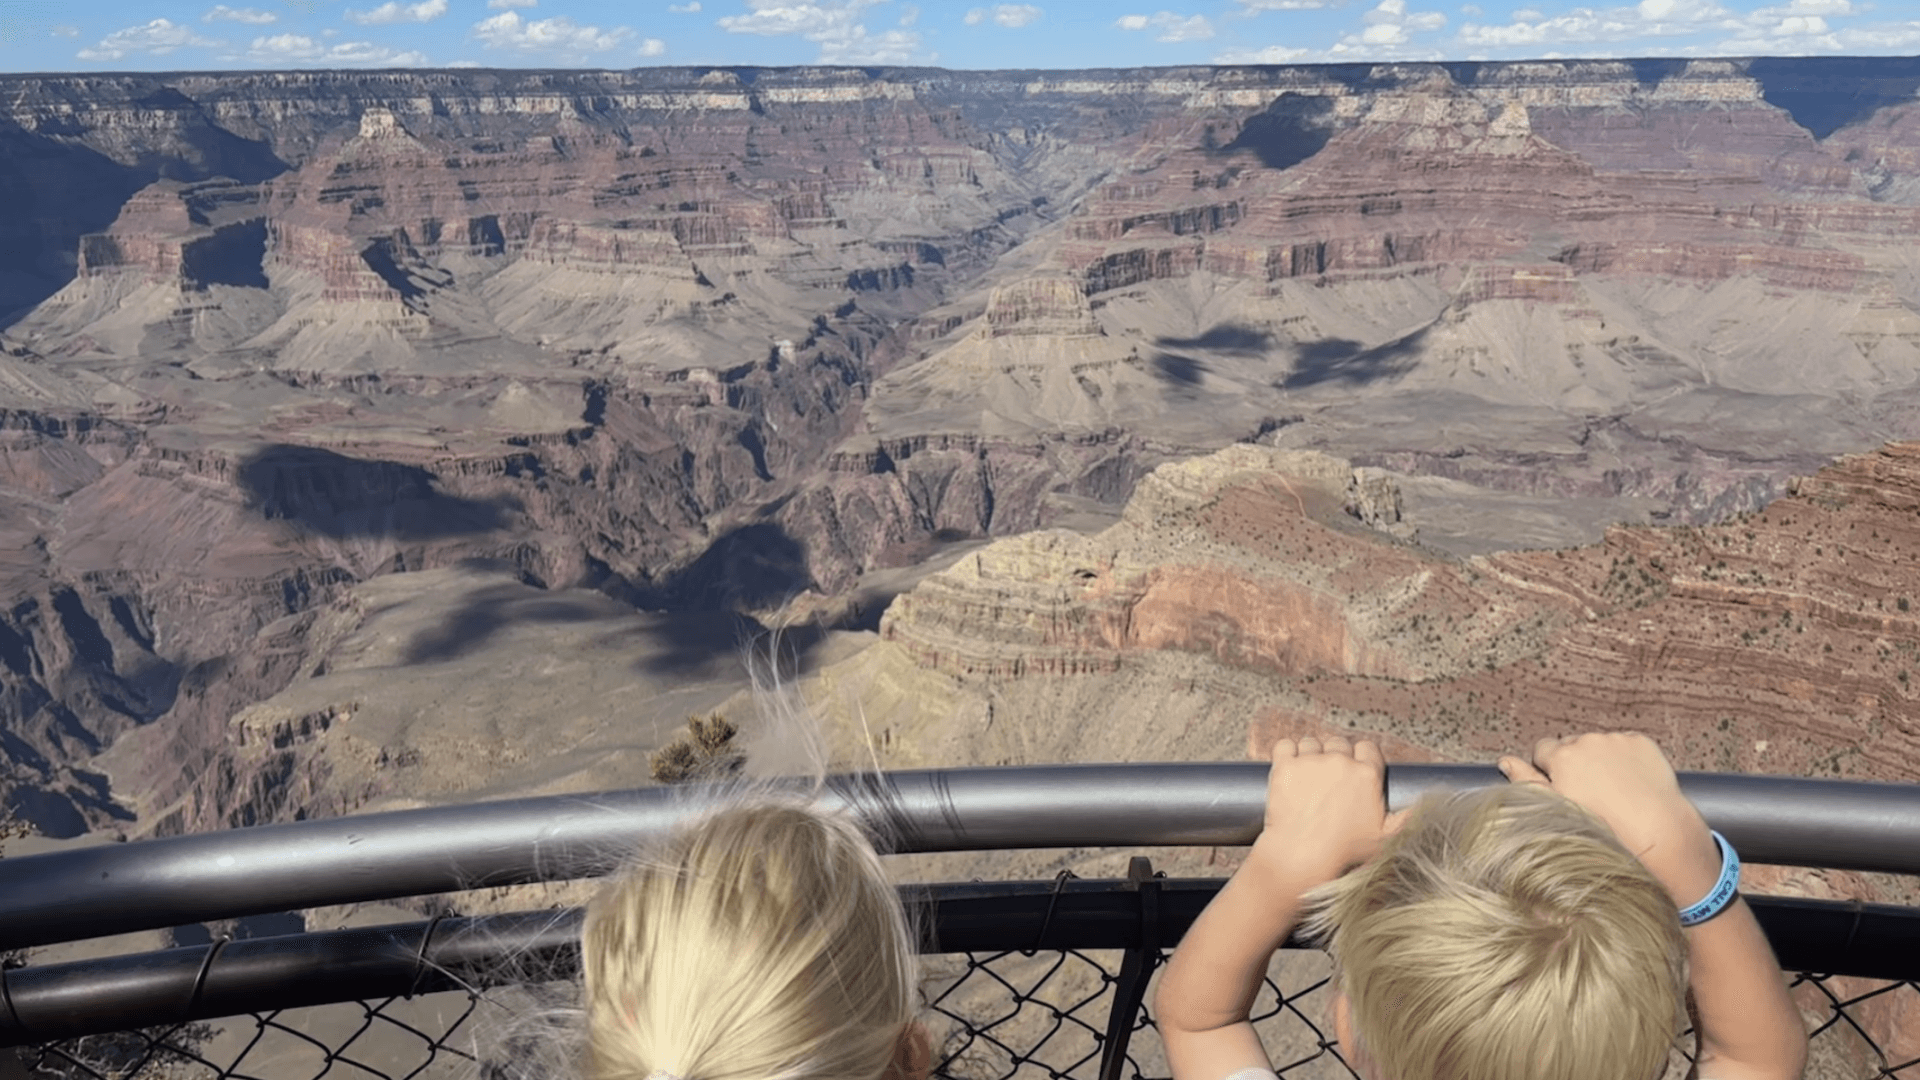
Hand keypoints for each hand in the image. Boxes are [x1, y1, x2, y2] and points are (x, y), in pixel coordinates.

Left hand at [1249, 735, 1410, 886]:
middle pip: (1338, 743)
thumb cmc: (1345, 852)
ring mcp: (1311, 761)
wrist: (1303, 856)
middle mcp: (1340, 761)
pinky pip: (1284, 745)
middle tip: (1327, 780)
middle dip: (1334, 757)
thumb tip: (1427, 806)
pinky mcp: (1285, 765)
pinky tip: (1289, 768)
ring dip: (1310, 755)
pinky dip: (1285, 753)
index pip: (1368, 748)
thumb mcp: (1385, 837)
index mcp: (1367, 775)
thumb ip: (1406, 818)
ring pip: (1311, 743)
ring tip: (1307, 778)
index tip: (1354, 770)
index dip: (1360, 758)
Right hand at [1497, 732, 1716, 879]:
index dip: (1550, 769)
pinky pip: (1626, 745)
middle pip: (1572, 745)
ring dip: (1602, 760)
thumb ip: (1526, 781)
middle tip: (1589, 793)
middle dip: (1576, 762)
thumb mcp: (1554, 809)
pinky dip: (1627, 758)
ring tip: (1614, 791)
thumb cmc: (1602, 828)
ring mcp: (1617, 740)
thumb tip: (1505, 761)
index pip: (1542, 749)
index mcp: (1561, 755)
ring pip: (1600, 745)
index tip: (1563, 787)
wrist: (1656, 833)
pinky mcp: (1642, 743)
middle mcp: (1588, 741)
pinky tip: (1631, 783)